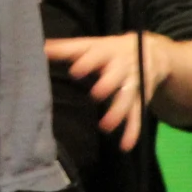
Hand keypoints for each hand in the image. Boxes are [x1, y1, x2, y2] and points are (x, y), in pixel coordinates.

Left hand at [46, 31, 173, 151]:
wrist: (151, 52)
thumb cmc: (108, 51)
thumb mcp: (90, 46)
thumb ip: (65, 49)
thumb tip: (39, 47)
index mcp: (106, 52)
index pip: (97, 55)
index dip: (87, 63)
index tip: (75, 71)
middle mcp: (122, 68)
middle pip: (116, 76)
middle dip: (108, 84)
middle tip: (96, 94)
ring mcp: (133, 85)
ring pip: (127, 99)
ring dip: (118, 112)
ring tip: (105, 127)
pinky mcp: (139, 101)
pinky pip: (137, 116)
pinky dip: (133, 131)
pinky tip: (125, 146)